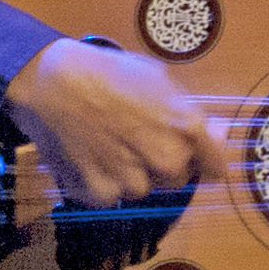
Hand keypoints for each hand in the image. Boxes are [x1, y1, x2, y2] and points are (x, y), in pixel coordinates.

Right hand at [2, 38, 228, 206]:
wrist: (51, 82)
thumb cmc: (108, 73)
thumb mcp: (160, 81)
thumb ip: (189, 114)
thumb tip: (216, 137)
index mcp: (188, 129)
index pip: (216, 168)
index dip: (205, 162)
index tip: (193, 156)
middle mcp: (167, 160)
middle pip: (178, 179)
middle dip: (162, 163)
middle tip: (135, 138)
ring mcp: (134, 181)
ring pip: (143, 189)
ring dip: (130, 174)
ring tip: (107, 143)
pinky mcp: (101, 194)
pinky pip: (111, 197)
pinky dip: (101, 183)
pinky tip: (89, 156)